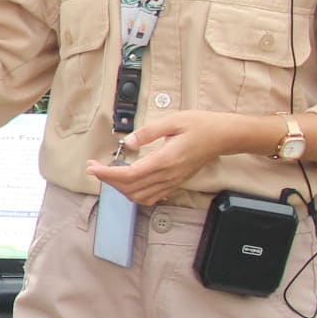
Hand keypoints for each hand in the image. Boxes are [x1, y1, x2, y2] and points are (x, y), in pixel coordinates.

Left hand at [87, 111, 255, 205]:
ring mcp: (172, 182)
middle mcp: (168, 175)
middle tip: (94, 168)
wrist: (224, 136)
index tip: (92, 167)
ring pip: (139, 196)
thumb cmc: (201, 125)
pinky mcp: (176, 183)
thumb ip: (148, 132)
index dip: (107, 174)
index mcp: (165, 160)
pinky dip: (134, 193)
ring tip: (109, 174)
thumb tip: (128, 142)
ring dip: (120, 189)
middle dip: (108, 180)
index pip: (129, 175)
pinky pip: (151, 197)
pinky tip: (128, 182)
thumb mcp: (174, 120)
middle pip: (130, 188)